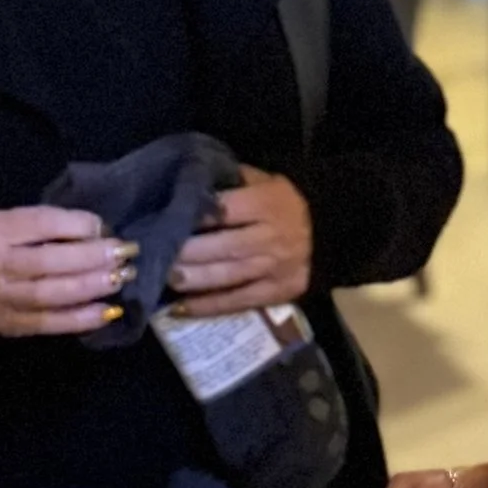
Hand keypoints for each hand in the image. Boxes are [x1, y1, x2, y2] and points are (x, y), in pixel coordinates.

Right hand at [0, 206, 132, 339]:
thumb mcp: (14, 221)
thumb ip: (50, 224)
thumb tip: (100, 232)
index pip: (40, 223)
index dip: (76, 225)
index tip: (104, 227)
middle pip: (46, 261)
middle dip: (90, 257)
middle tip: (123, 254)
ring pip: (49, 294)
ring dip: (90, 286)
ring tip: (119, 278)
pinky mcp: (8, 325)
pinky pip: (49, 324)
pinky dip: (81, 319)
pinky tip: (107, 311)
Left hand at [166, 169, 312, 317]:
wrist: (327, 233)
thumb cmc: (283, 203)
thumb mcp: (264, 180)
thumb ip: (231, 181)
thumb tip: (189, 182)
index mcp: (268, 204)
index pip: (227, 210)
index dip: (197, 216)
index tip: (169, 219)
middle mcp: (272, 237)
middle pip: (226, 246)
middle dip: (190, 253)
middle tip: (160, 254)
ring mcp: (275, 268)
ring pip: (230, 276)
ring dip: (195, 280)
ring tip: (166, 278)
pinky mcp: (276, 293)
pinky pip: (239, 301)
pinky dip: (210, 306)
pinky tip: (182, 307)